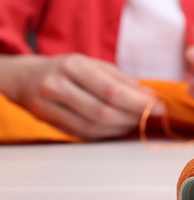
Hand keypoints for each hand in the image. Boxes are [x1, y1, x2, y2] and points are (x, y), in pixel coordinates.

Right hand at [3, 54, 163, 138]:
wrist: (28, 78)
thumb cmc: (68, 69)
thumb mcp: (95, 65)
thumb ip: (122, 80)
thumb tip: (151, 96)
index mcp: (73, 66)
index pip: (111, 90)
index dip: (138, 103)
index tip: (159, 107)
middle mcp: (58, 86)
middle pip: (103, 112)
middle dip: (133, 117)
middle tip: (153, 116)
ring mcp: (49, 107)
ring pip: (93, 127)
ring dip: (122, 128)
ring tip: (138, 122)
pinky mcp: (50, 123)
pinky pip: (84, 135)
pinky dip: (107, 134)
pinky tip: (120, 128)